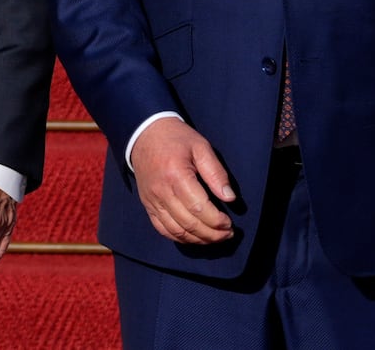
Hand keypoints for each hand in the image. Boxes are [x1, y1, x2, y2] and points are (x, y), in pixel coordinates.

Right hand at [130, 118, 235, 244]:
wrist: (144, 134)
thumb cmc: (176, 139)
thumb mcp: (201, 147)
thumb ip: (216, 173)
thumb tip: (230, 197)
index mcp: (176, 175)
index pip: (199, 208)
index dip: (216, 221)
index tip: (230, 224)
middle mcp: (162, 191)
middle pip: (189, 223)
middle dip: (212, 234)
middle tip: (227, 235)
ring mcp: (152, 200)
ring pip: (176, 231)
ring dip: (198, 240)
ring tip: (215, 238)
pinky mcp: (148, 205)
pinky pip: (163, 229)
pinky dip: (180, 237)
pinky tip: (195, 237)